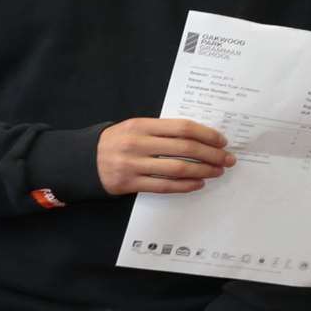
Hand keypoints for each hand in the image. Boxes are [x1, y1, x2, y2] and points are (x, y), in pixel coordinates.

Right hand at [96, 119, 235, 195]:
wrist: (83, 161)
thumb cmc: (116, 142)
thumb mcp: (135, 127)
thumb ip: (161, 130)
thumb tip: (198, 136)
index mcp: (141, 125)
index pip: (182, 128)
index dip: (206, 134)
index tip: (221, 140)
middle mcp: (138, 143)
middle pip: (184, 148)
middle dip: (211, 154)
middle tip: (227, 159)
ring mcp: (133, 165)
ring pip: (177, 169)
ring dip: (202, 171)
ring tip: (217, 171)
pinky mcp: (130, 183)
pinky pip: (164, 186)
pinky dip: (184, 185)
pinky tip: (198, 183)